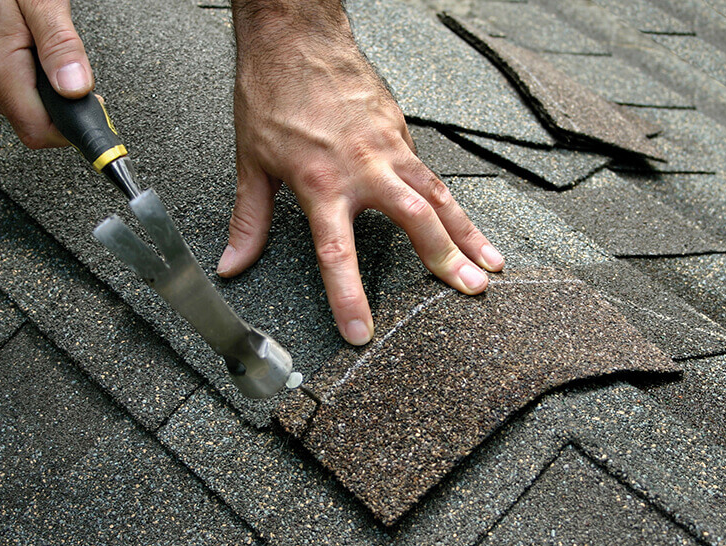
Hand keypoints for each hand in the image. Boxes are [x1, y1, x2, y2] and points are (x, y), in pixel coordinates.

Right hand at [0, 0, 92, 147]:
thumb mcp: (44, 4)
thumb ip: (61, 47)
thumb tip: (76, 88)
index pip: (39, 131)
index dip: (71, 129)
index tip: (92, 115)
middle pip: (34, 124)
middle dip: (63, 109)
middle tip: (78, 80)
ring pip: (25, 111)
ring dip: (48, 96)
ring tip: (52, 61)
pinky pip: (14, 95)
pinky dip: (34, 86)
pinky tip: (37, 62)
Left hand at [219, 0, 504, 344]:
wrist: (295, 34)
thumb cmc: (271, 92)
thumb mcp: (250, 161)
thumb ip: (249, 220)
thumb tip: (233, 263)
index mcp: (320, 182)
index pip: (338, 253)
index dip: (350, 296)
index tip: (361, 332)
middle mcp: (362, 166)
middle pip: (415, 219)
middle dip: (446, 258)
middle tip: (473, 289)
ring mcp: (388, 145)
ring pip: (438, 193)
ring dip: (468, 230)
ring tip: (493, 262)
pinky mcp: (400, 128)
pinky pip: (427, 169)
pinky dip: (448, 198)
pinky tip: (460, 220)